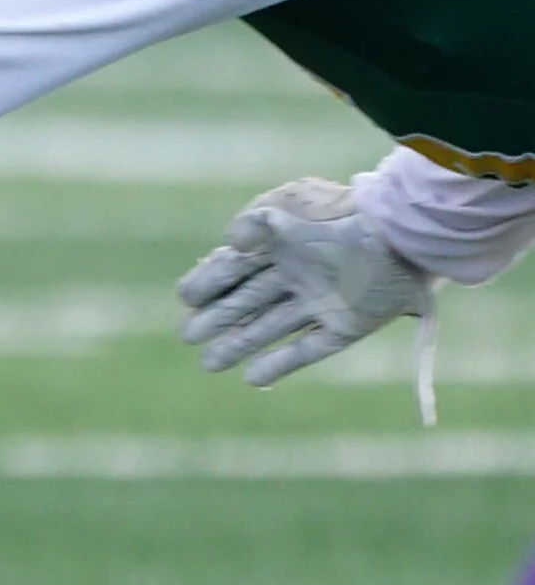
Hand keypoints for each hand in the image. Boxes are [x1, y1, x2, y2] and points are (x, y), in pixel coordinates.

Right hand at [177, 177, 431, 386]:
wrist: (399, 235)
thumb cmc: (342, 216)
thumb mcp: (290, 206)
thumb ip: (254, 223)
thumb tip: (228, 243)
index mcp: (285, 244)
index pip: (236, 267)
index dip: (209, 282)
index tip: (185, 298)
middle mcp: (300, 276)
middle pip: (248, 302)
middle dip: (216, 319)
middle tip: (187, 335)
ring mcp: (323, 302)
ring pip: (270, 328)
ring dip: (238, 345)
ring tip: (208, 364)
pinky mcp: (347, 326)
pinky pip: (307, 349)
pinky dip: (280, 364)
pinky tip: (252, 378)